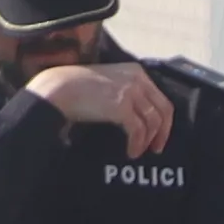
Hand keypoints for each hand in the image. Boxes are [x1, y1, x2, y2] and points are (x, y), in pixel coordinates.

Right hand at [23, 58, 171, 154]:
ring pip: (152, 122)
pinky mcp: (122, 107)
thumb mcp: (110, 83)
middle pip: (163, 110)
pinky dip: (136, 144)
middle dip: (162, 133)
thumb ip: (128, 93)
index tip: (158, 136)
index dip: (164, 121)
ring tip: (137, 152)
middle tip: (156, 149)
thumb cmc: (78, 88)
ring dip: (146, 141)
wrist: (59, 89)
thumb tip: (140, 116)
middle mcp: (137, 79)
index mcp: (136, 71)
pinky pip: (138, 131)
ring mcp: (131, 92)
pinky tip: (130, 152)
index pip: (161, 98)